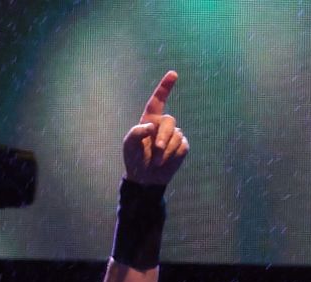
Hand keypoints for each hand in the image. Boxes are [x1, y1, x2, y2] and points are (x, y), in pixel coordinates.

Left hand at [123, 71, 188, 185]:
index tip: (173, 74)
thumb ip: (136, 132)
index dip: (165, 87)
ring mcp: (175, 135)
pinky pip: (182, 147)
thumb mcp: (129, 145)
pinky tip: (166, 162)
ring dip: (166, 151)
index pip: (158, 100)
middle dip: (164, 137)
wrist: (145, 178)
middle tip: (157, 151)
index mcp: (150, 120)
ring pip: (176, 136)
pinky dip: (173, 156)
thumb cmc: (134, 159)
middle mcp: (163, 125)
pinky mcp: (182, 146)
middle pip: (170, 122)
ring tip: (157, 161)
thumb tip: (151, 126)